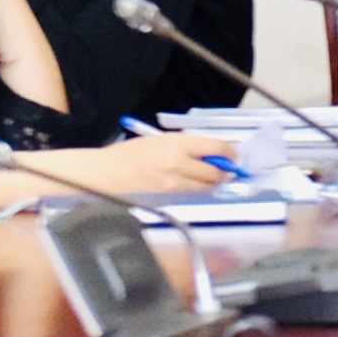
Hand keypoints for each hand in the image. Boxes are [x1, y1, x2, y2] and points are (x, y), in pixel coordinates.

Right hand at [31, 135, 230, 199]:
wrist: (106, 173)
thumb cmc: (130, 154)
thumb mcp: (159, 140)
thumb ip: (186, 145)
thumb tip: (211, 151)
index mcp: (176, 144)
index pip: (216, 148)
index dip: (229, 152)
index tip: (232, 154)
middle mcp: (178, 163)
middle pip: (216, 171)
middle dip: (224, 170)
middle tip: (224, 167)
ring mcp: (174, 183)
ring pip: (208, 186)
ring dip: (214, 182)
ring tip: (209, 176)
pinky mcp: (170, 196)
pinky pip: (194, 194)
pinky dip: (199, 189)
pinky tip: (194, 184)